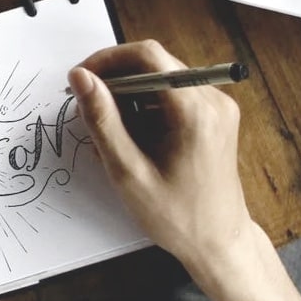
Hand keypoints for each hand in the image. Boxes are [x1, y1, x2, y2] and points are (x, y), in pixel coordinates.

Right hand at [68, 39, 253, 277]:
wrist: (220, 245)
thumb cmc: (177, 218)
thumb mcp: (129, 173)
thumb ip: (103, 120)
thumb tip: (80, 77)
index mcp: (196, 111)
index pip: (148, 55)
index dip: (108, 59)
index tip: (82, 80)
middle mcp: (213, 99)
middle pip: (154, 63)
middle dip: (116, 80)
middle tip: (89, 109)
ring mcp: (217, 105)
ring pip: (161, 77)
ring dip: (129, 96)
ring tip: (110, 133)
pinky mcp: (214, 114)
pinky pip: (173, 93)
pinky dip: (147, 107)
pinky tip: (132, 138)